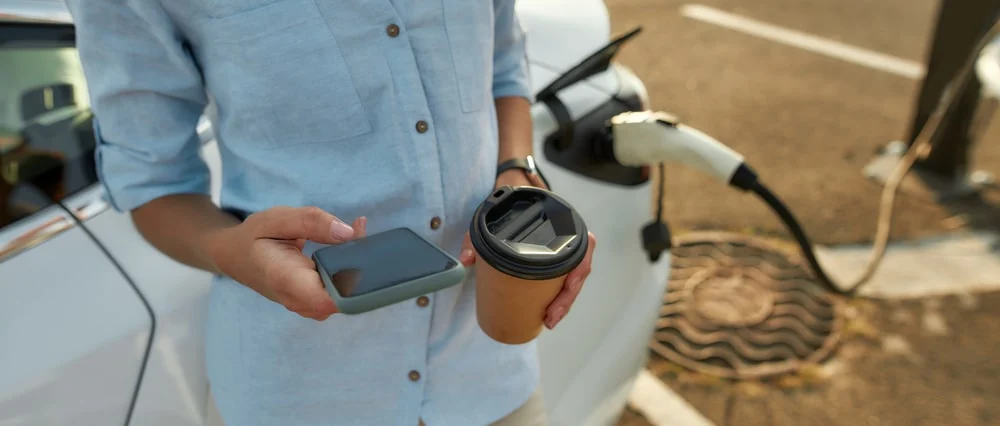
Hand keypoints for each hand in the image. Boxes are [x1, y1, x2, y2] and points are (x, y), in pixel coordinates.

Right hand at [205, 206, 366, 320]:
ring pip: (346, 297)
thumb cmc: (255, 237)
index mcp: (286, 280)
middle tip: (360, 229)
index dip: (355, 282)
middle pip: (345, 297)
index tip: (363, 251)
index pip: (330, 298)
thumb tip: (349, 233)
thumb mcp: (278, 219)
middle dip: (362, 266)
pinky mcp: (315, 304)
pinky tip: (350, 246)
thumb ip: (313, 221)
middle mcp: (299, 300)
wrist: (236, 258)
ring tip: (355, 232)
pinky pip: (341, 294)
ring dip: (358, 267)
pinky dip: (351, 271)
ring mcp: (307, 307)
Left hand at [459, 169, 596, 329]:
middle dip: (566, 301)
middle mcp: (569, 235)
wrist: (511, 185)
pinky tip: (549, 310)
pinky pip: (564, 275)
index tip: (558, 303)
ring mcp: (563, 245)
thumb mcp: (491, 216)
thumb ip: (474, 236)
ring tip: (549, 319)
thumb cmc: (507, 201)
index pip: (582, 257)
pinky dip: (559, 293)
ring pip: (573, 277)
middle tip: (550, 320)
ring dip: (564, 301)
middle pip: (578, 274)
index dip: (574, 283)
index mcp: (564, 224)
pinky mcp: (555, 254)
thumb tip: (465, 262)